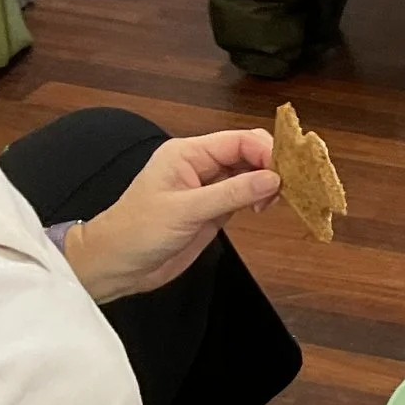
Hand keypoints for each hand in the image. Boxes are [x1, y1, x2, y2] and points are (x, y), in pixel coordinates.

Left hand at [65, 130, 281, 302]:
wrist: (116, 264)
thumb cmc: (136, 232)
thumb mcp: (186, 211)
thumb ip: (231, 193)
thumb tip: (273, 179)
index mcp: (188, 153)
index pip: (239, 140)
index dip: (267, 152)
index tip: (285, 174)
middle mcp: (200, 165)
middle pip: (249, 152)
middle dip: (272, 165)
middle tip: (289, 188)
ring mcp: (208, 187)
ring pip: (251, 173)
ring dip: (269, 182)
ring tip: (278, 200)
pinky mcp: (214, 208)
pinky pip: (246, 194)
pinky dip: (262, 197)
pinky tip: (268, 206)